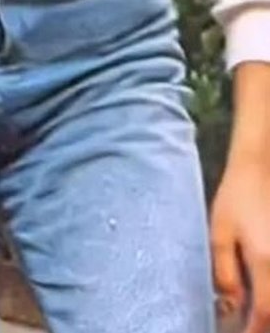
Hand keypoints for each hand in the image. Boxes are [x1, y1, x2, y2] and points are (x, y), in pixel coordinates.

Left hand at [211, 155, 269, 331]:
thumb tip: (230, 306)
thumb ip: (225, 272)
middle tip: (247, 325)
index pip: (264, 314)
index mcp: (264, 262)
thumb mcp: (220, 232)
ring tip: (253, 311)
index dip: (253, 332)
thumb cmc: (236, 198)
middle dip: (264, 323)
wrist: (261, 168)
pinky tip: (263, 294)